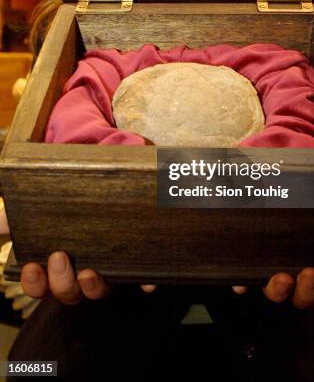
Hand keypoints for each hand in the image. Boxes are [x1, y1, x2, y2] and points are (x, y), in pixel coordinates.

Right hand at [1, 204, 154, 301]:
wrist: (102, 174)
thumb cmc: (65, 196)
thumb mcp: (35, 204)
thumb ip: (10, 217)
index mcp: (58, 263)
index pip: (43, 287)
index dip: (35, 285)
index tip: (32, 267)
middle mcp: (83, 270)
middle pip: (70, 293)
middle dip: (61, 282)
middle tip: (58, 257)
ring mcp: (111, 265)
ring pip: (101, 290)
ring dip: (93, 286)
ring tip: (89, 270)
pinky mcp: (138, 257)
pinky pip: (143, 277)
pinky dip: (144, 283)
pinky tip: (144, 283)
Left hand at [233, 205, 313, 308]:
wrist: (263, 199)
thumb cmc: (299, 210)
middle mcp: (297, 276)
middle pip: (305, 296)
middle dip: (309, 289)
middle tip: (310, 273)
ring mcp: (273, 276)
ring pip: (276, 293)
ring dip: (279, 289)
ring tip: (281, 277)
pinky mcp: (247, 271)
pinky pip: (244, 284)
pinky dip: (243, 285)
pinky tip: (243, 282)